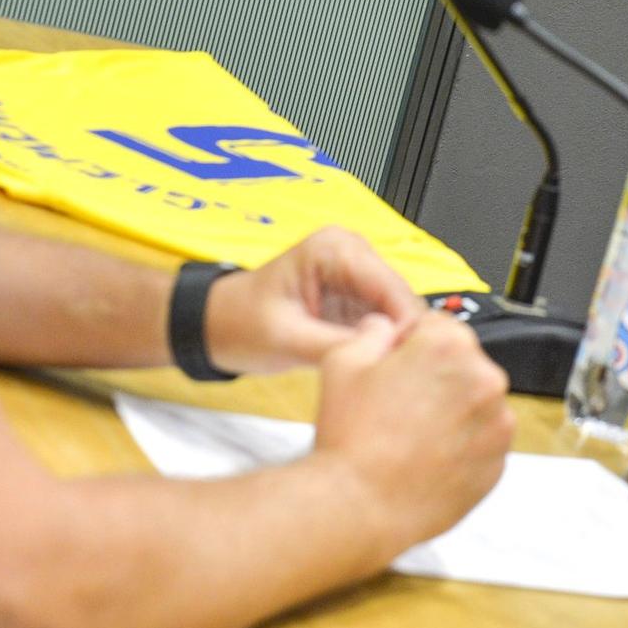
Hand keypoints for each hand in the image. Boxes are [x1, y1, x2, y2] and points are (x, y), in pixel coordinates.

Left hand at [203, 227, 423, 374]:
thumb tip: (384, 356)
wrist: (219, 326)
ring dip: (398, 344)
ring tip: (391, 378)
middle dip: (405, 337)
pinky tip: (381, 370)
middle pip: (402, 300)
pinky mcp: (360, 298)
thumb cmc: (241, 324)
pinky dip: (387, 346)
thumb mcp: (286, 339)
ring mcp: (359, 275)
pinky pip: (387, 323)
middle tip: (401, 379)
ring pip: (400, 314)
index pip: (391, 286)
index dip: (406, 327)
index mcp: (335, 249)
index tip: (408, 366)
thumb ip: (335, 346)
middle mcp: (354, 253)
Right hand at [311, 312, 514, 554]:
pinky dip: (462, 446)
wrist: (360, 507)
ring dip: (453, 411)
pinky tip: (427, 457)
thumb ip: (372, 332)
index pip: (439, 328)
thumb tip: (385, 327)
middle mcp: (485, 380)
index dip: (412, 346)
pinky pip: (482, 443)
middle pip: (462, 365)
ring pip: (476, 404)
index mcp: (450, 345)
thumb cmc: (351, 437)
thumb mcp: (343, 361)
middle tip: (399, 406)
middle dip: (436, 378)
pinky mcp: (498, 463)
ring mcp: (497, 425)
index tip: (396, 369)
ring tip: (412, 436)